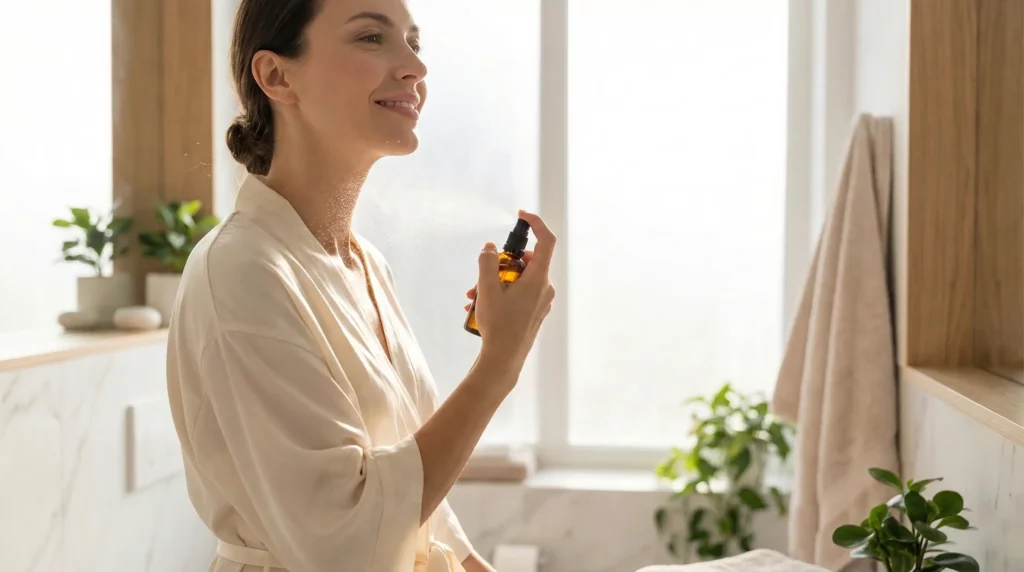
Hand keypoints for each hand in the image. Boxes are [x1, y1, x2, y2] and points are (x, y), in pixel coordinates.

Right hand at [472, 210, 555, 366]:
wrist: (504, 359)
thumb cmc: (498, 324)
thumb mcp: (487, 288)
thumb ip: (488, 262)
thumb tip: (491, 248)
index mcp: (539, 279)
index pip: (546, 241)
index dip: (536, 224)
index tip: (521, 217)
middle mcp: (545, 288)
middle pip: (527, 262)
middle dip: (501, 264)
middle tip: (481, 274)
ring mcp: (541, 302)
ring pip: (519, 280)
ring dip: (496, 282)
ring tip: (473, 296)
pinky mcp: (535, 313)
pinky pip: (519, 294)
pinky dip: (502, 294)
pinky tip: (479, 307)